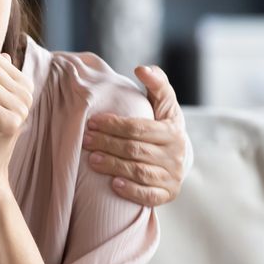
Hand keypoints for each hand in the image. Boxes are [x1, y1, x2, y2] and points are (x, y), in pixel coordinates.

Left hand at [82, 65, 187, 206]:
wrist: (177, 158)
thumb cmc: (162, 126)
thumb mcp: (164, 104)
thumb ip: (156, 84)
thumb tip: (141, 68)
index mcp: (173, 130)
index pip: (139, 128)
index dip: (114, 124)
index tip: (92, 121)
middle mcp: (175, 154)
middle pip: (135, 149)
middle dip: (107, 143)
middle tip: (85, 139)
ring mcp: (172, 175)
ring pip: (139, 171)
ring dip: (113, 166)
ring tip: (91, 160)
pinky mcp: (167, 193)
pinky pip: (148, 195)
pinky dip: (131, 190)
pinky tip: (113, 185)